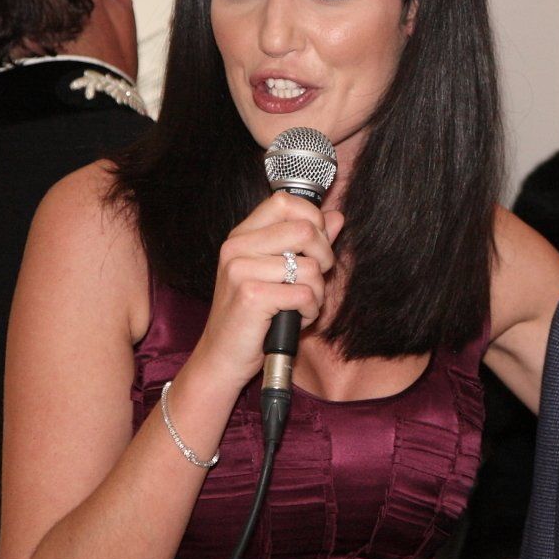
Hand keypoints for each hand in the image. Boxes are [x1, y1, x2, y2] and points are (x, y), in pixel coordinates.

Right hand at [188, 193, 343, 392]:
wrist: (222, 357)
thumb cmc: (254, 316)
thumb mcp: (280, 273)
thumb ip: (307, 243)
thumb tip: (336, 216)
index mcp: (242, 235)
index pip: (285, 201)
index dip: (312, 220)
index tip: (316, 245)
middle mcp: (237, 247)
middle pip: (305, 230)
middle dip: (325, 257)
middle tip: (316, 279)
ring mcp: (241, 270)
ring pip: (311, 267)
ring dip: (318, 293)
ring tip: (301, 305)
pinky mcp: (251, 295)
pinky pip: (305, 294)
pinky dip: (311, 311)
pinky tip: (296, 319)